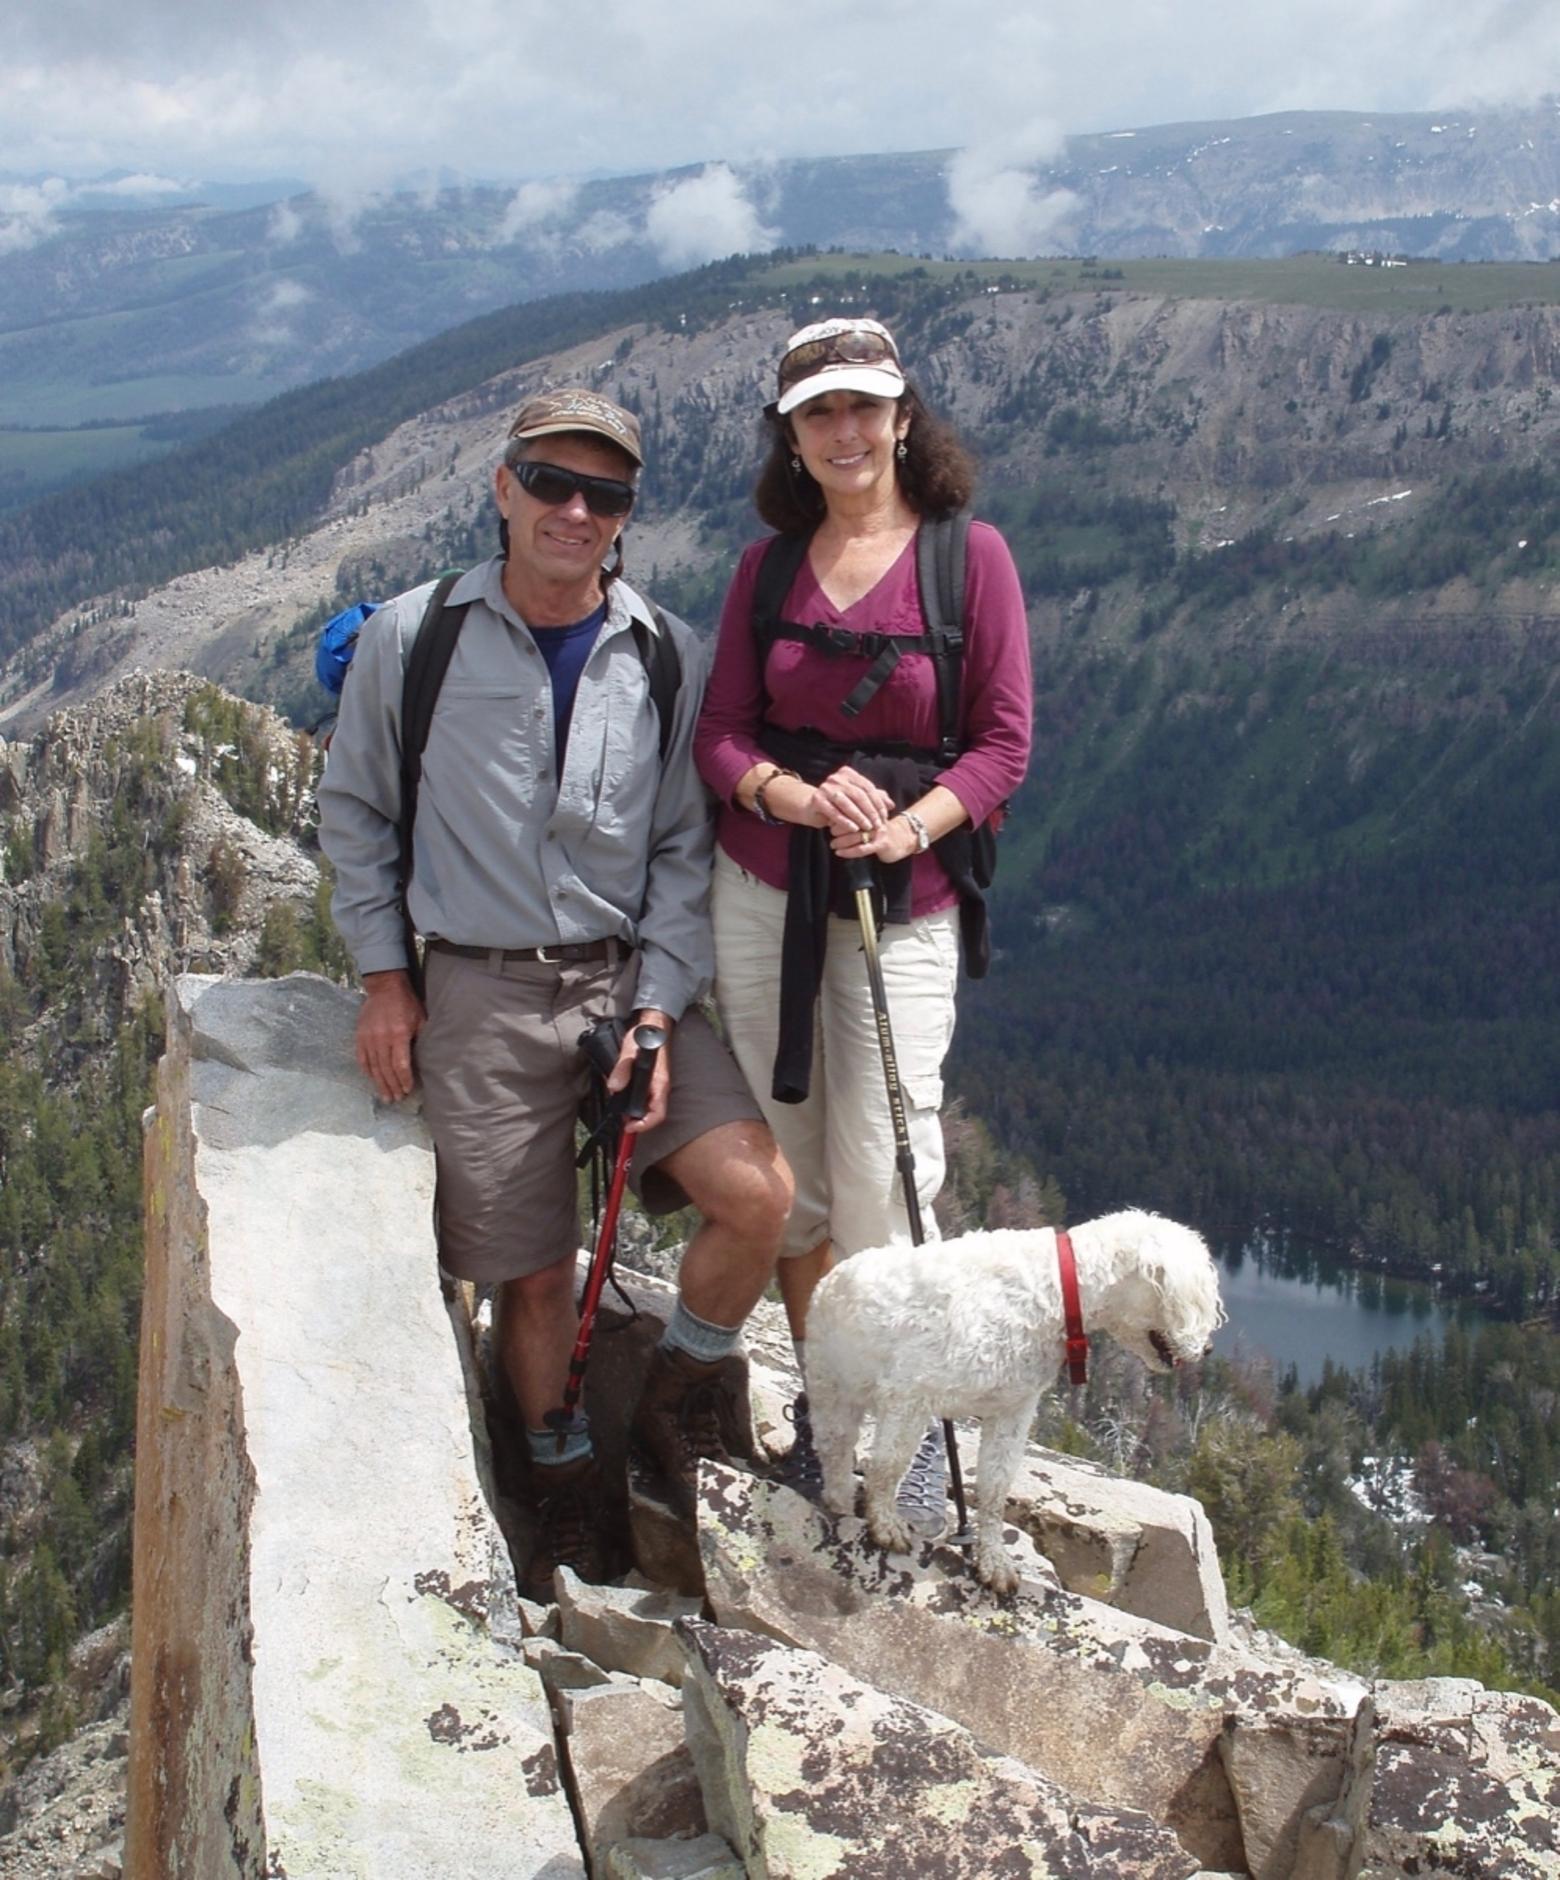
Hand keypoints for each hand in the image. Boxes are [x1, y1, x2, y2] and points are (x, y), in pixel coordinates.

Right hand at [356, 969, 425, 1101]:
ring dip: (380, 1084)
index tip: (408, 1090)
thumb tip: (426, 1059)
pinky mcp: (360, 1036)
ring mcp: (368, 1038)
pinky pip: (362, 1059)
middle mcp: (382, 1038)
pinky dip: (367, 1071)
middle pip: (386, 1069)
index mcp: (399, 1034)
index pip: (401, 1064)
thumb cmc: (407, 1004)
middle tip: (397, 1099)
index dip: (404, 1079)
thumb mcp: (421, 1019)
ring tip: (386, 1097)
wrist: (384, 988)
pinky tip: (373, 1080)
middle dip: (392, 1086)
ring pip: (374, 1067)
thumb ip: (421, 1039)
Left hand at [607, 1009, 673, 1132]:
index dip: (643, 1125)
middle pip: (653, 1115)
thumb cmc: (644, 1037)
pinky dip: (635, 1105)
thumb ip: (622, 1070)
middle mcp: (660, 1088)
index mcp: (659, 1083)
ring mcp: (656, 1086)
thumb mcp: (629, 1052)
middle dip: (637, 1123)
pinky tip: (623, 1100)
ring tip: (620, 1114)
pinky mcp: (651, 1082)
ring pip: (649, 1108)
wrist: (652, 1026)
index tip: (628, 1128)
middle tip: (621, 1123)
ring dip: (635, 1114)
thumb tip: (614, 1088)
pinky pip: (645, 1100)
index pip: (657, 1114)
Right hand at [805, 766, 894, 838]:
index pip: (867, 787)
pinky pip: (834, 812)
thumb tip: (892, 804)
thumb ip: (874, 798)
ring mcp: (826, 787)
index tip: (885, 815)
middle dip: (870, 811)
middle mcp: (837, 778)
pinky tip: (854, 829)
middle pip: (859, 795)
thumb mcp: (856, 799)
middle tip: (878, 824)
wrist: (811, 807)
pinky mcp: (818, 799)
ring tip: (868, 827)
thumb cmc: (837, 803)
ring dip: (860, 817)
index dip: (878, 802)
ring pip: (847, 803)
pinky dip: (845, 821)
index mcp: (848, 773)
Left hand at [831, 811, 919, 865]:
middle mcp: (875, 820)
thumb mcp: (873, 816)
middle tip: (830, 831)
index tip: (830, 818)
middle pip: (854, 821)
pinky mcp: (881, 844)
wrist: (905, 838)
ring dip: (841, 841)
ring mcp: (878, 832)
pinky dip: (849, 851)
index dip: (841, 813)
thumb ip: (859, 810)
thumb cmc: (883, 829)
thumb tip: (837, 806)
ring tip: (832, 844)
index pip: (854, 809)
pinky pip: (862, 849)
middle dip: (839, 827)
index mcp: (872, 810)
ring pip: (856, 835)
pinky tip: (839, 853)